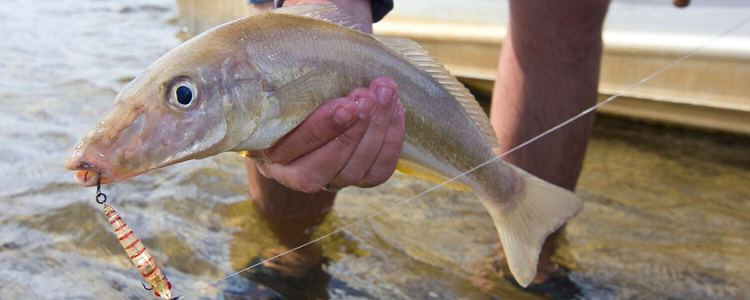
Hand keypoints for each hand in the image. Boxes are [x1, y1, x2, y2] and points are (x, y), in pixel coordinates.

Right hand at [249, 77, 404, 192]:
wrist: (319, 108)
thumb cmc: (298, 95)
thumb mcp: (288, 90)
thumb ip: (295, 84)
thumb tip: (308, 58)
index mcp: (272, 154)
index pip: (296, 147)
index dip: (324, 127)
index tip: (346, 103)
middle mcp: (298, 175)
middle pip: (328, 164)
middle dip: (354, 129)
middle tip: (370, 96)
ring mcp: (333, 182)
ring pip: (356, 170)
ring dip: (377, 129)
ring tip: (386, 94)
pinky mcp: (360, 181)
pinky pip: (379, 170)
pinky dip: (391, 140)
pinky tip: (396, 111)